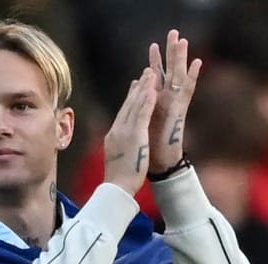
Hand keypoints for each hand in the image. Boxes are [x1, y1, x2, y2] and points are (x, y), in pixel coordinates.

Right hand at [103, 68, 158, 195]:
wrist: (116, 187)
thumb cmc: (118, 179)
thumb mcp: (117, 158)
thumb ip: (119, 148)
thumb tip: (119, 145)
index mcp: (114, 135)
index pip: (123, 112)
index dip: (130, 97)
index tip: (136, 85)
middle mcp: (118, 129)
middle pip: (128, 104)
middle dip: (138, 87)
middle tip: (146, 72)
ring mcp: (125, 131)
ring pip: (135, 105)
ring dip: (144, 87)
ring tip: (151, 72)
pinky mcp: (134, 135)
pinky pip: (142, 114)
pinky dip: (147, 100)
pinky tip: (153, 89)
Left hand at [146, 29, 202, 174]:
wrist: (159, 166)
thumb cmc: (148, 148)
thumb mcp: (138, 124)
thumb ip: (139, 107)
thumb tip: (133, 89)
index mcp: (154, 104)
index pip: (155, 78)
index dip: (155, 62)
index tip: (154, 46)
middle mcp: (166, 102)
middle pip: (168, 72)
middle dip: (169, 53)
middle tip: (173, 32)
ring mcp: (174, 105)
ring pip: (178, 76)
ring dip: (181, 58)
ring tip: (183, 39)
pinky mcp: (180, 111)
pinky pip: (187, 90)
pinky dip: (193, 76)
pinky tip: (197, 61)